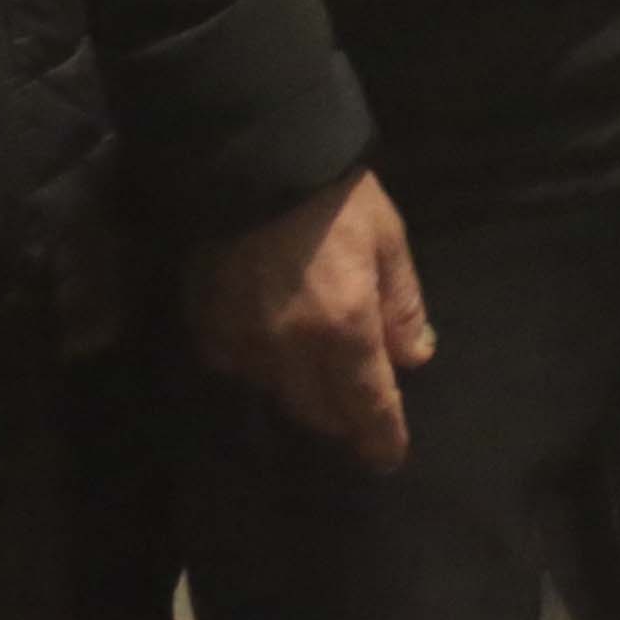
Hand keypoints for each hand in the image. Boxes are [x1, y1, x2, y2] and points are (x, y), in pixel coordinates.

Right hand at [195, 169, 437, 469]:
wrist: (253, 160)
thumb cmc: (335, 196)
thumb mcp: (389, 240)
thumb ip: (402, 306)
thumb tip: (413, 359)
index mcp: (345, 327)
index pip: (368, 403)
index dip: (381, 437)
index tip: (388, 458)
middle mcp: (291, 347)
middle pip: (319, 410)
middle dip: (344, 415)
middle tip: (359, 405)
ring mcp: (243, 340)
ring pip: (277, 393)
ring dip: (302, 390)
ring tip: (317, 368)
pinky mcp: (205, 324)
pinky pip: (235, 365)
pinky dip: (257, 364)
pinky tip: (270, 342)